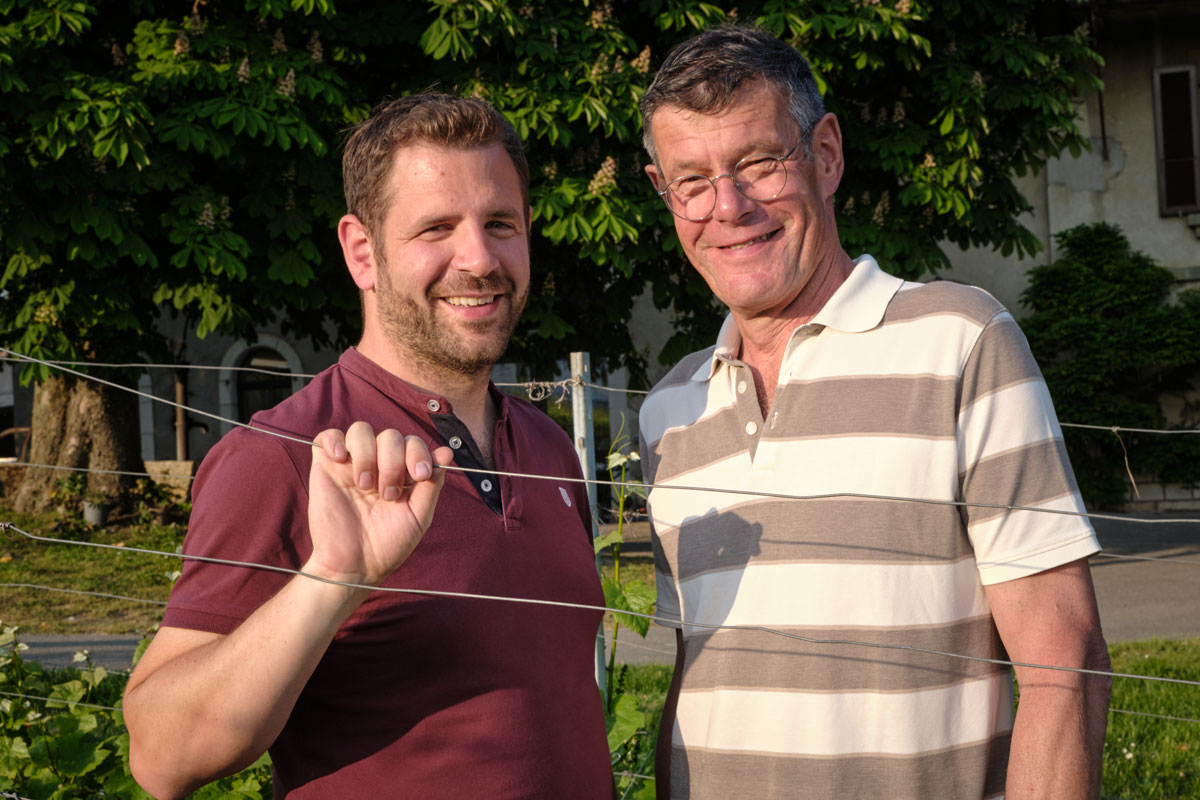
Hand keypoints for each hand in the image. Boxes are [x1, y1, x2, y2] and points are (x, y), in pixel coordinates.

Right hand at [305, 422, 452, 585]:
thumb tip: (446, 452)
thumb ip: (432, 485)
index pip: (412, 443)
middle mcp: (377, 464)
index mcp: (401, 473)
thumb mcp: (418, 516)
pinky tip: (342, 459)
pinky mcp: (326, 467)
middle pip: (390, 435)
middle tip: (388, 494)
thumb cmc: (388, 544)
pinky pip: (328, 436)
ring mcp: (351, 464)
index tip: (420, 475)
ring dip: (368, 454)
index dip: (418, 452)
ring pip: (361, 430)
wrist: (354, 566)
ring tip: (365, 486)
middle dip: (393, 461)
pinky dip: (335, 440)